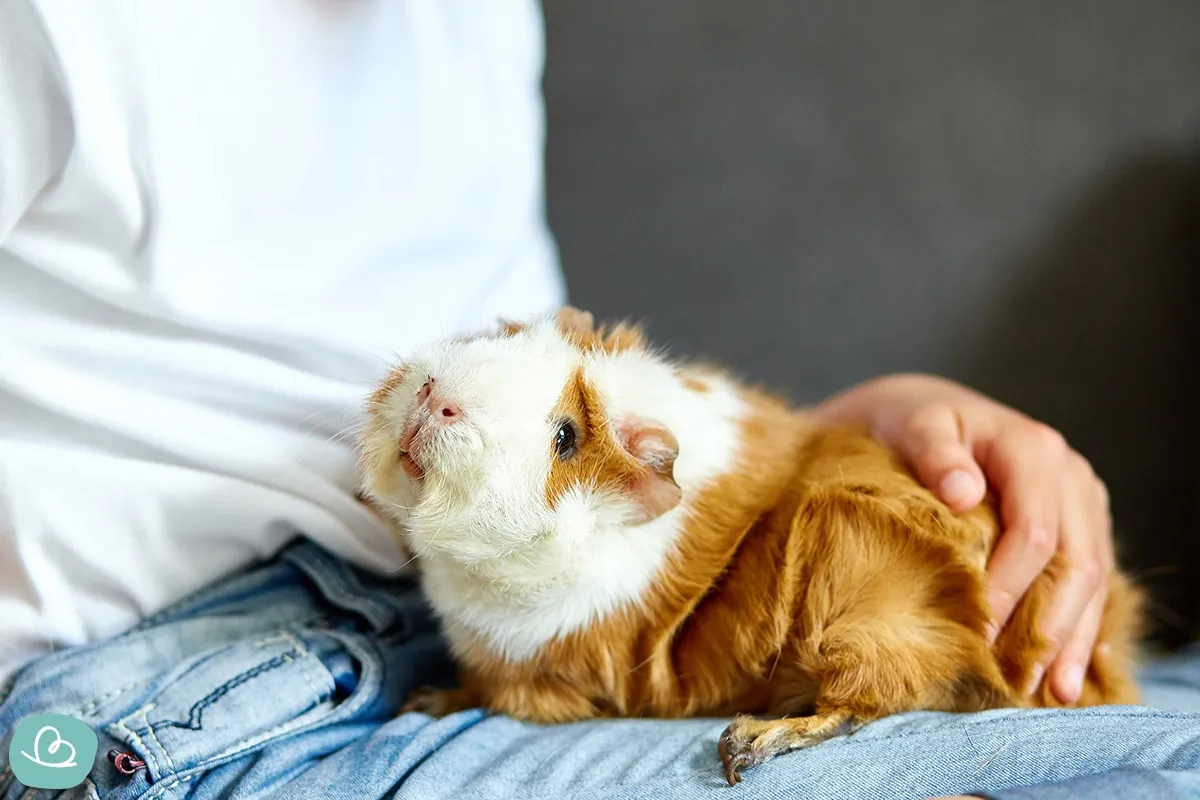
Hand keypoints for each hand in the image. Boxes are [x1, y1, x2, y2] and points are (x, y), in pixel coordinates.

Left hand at [813, 373, 1112, 703]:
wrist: (922, 415)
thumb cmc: (909, 421)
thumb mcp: (912, 423)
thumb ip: (934, 452)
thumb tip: (961, 493)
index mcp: (1033, 450)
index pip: (1034, 533)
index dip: (1011, 587)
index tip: (979, 632)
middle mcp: (1070, 477)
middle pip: (1074, 563)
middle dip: (1050, 627)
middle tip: (1022, 682)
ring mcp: (1081, 504)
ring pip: (1091, 580)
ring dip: (1073, 639)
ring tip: (1053, 693)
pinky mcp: (1079, 528)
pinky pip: (1089, 583)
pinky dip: (1079, 627)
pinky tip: (1069, 669)